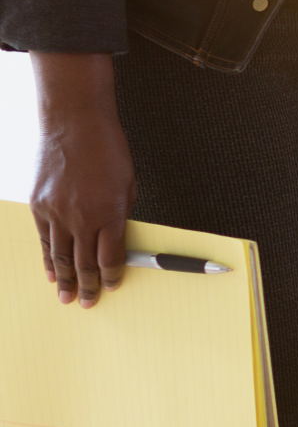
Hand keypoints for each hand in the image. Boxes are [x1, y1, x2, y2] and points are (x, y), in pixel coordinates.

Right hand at [29, 53, 134, 307]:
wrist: (74, 124)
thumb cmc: (108, 149)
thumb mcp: (128, 183)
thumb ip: (121, 214)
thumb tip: (116, 239)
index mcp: (110, 212)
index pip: (111, 256)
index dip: (112, 274)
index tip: (113, 285)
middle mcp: (82, 216)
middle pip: (84, 262)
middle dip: (89, 285)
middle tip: (89, 302)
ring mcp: (56, 212)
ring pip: (60, 255)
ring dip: (65, 279)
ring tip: (67, 297)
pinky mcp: (39, 205)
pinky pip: (43, 239)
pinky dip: (47, 258)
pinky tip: (52, 272)